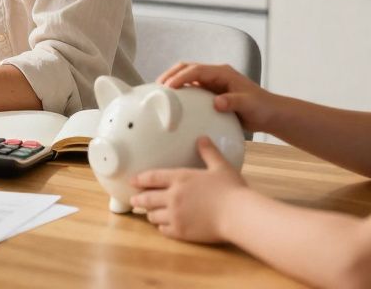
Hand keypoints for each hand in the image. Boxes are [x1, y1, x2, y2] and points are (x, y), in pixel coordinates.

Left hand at [130, 137, 247, 242]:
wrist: (238, 215)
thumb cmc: (231, 189)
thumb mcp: (220, 167)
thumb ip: (209, 152)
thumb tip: (202, 138)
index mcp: (180, 178)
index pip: (152, 177)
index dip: (139, 179)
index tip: (132, 181)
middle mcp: (172, 196)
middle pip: (147, 198)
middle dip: (138, 199)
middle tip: (134, 199)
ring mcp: (175, 215)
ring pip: (153, 216)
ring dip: (151, 214)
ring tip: (151, 213)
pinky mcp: (181, 232)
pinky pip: (163, 230)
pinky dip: (162, 227)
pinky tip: (164, 226)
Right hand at [158, 62, 281, 133]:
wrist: (270, 114)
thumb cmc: (262, 107)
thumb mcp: (249, 104)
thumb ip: (233, 102)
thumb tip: (216, 102)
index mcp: (223, 72)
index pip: (196, 70)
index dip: (180, 77)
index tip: (168, 87)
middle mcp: (215, 75)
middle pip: (187, 68)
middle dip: (171, 75)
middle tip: (158, 87)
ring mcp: (212, 83)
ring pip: (187, 77)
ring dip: (173, 82)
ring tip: (160, 94)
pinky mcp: (211, 93)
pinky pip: (192, 90)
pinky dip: (180, 93)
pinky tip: (173, 104)